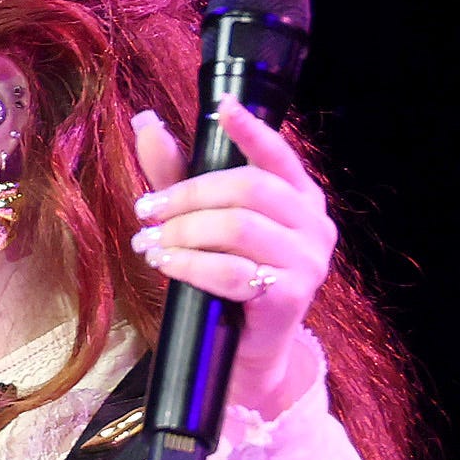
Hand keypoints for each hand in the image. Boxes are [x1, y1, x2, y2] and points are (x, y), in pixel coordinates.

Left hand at [131, 103, 333, 418]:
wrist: (247, 351)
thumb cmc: (225, 279)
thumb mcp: (201, 222)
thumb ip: (177, 174)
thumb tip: (145, 122)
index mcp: (299, 196)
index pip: (278, 154)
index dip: (251, 130)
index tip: (222, 108)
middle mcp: (313, 223)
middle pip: (248, 189)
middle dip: (187, 196)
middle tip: (146, 210)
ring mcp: (309, 260)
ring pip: (239, 228)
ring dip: (183, 232)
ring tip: (150, 243)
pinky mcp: (292, 296)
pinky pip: (234, 271)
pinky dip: (190, 264)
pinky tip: (164, 264)